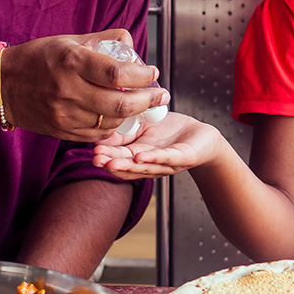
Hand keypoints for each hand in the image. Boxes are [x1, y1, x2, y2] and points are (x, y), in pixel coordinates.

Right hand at [0, 29, 169, 141]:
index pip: (118, 74)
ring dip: (131, 115)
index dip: (142, 76)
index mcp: (72, 62)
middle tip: (160, 96)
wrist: (3, 86)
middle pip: (120, 105)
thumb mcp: (68, 40)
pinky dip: (112, 127)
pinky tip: (116, 117)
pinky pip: (97, 135)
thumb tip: (131, 41)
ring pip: (112, 123)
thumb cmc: (38, 59)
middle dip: (147, 101)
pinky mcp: (62, 131)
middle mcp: (68, 91)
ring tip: (138, 104)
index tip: (152, 73)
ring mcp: (65, 115)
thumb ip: (103, 39)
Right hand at [92, 113, 223, 179]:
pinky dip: (153, 159)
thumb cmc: (171, 132)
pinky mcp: (183, 158)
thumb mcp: (142, 126)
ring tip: (111, 163)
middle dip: (111, 163)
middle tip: (96, 160)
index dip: (105, 156)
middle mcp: (150, 164)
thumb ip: (124, 130)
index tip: (92, 151)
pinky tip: (140, 157)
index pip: (119, 157)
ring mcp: (166, 163)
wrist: (201, 136)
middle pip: (128, 166)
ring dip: (127, 165)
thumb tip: (103, 129)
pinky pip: (167, 158)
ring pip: (144, 166)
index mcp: (138, 155)